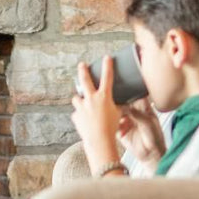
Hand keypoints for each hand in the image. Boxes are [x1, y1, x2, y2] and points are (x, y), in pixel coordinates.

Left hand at [71, 58, 122, 172]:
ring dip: (80, 100)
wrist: (99, 140)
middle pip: (85, 80)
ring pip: (77, 98)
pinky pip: (77, 114)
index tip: (106, 57)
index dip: (107, 66)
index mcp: (104, 96)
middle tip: (82, 65)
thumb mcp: (118, 114)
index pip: (107, 77)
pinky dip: (81, 116)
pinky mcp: (75, 116)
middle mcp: (91, 99)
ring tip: (84, 105)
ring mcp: (81, 107)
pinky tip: (86, 123)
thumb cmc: (111, 128)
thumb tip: (122, 104)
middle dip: (83, 70)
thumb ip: (118, 107)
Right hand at [116, 96, 164, 169]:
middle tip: (114, 103)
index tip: (122, 93)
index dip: (128, 94)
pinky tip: (110, 123)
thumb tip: (125, 106)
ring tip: (112, 114)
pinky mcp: (120, 131)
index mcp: (143, 109)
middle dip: (118, 103)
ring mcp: (127, 122)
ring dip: (113, 113)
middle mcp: (134, 114)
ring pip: (117, 113)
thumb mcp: (148, 122)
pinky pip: (113, 125)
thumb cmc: (155, 138)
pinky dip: (110, 124)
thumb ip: (136, 113)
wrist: (151, 154)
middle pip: (124, 104)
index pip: (134, 97)